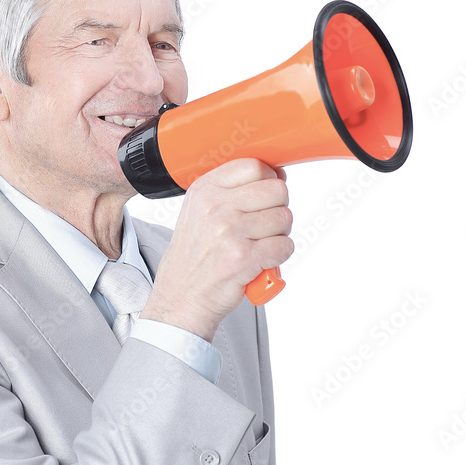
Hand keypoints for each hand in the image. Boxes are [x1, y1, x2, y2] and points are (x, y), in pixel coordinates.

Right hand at [140, 159, 292, 341]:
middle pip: (276, 190)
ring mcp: (229, 232)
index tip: (264, 196)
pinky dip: (279, 256)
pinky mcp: (244, 258)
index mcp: (205, 191)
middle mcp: (215, 207)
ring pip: (284, 218)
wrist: (181, 299)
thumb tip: (276, 176)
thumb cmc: (195, 258)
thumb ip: (232, 192)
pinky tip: (261, 261)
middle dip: (278, 208)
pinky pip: (285, 246)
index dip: (269, 180)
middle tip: (263, 226)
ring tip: (258, 245)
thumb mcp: (200, 212)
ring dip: (279, 235)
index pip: (254, 165)